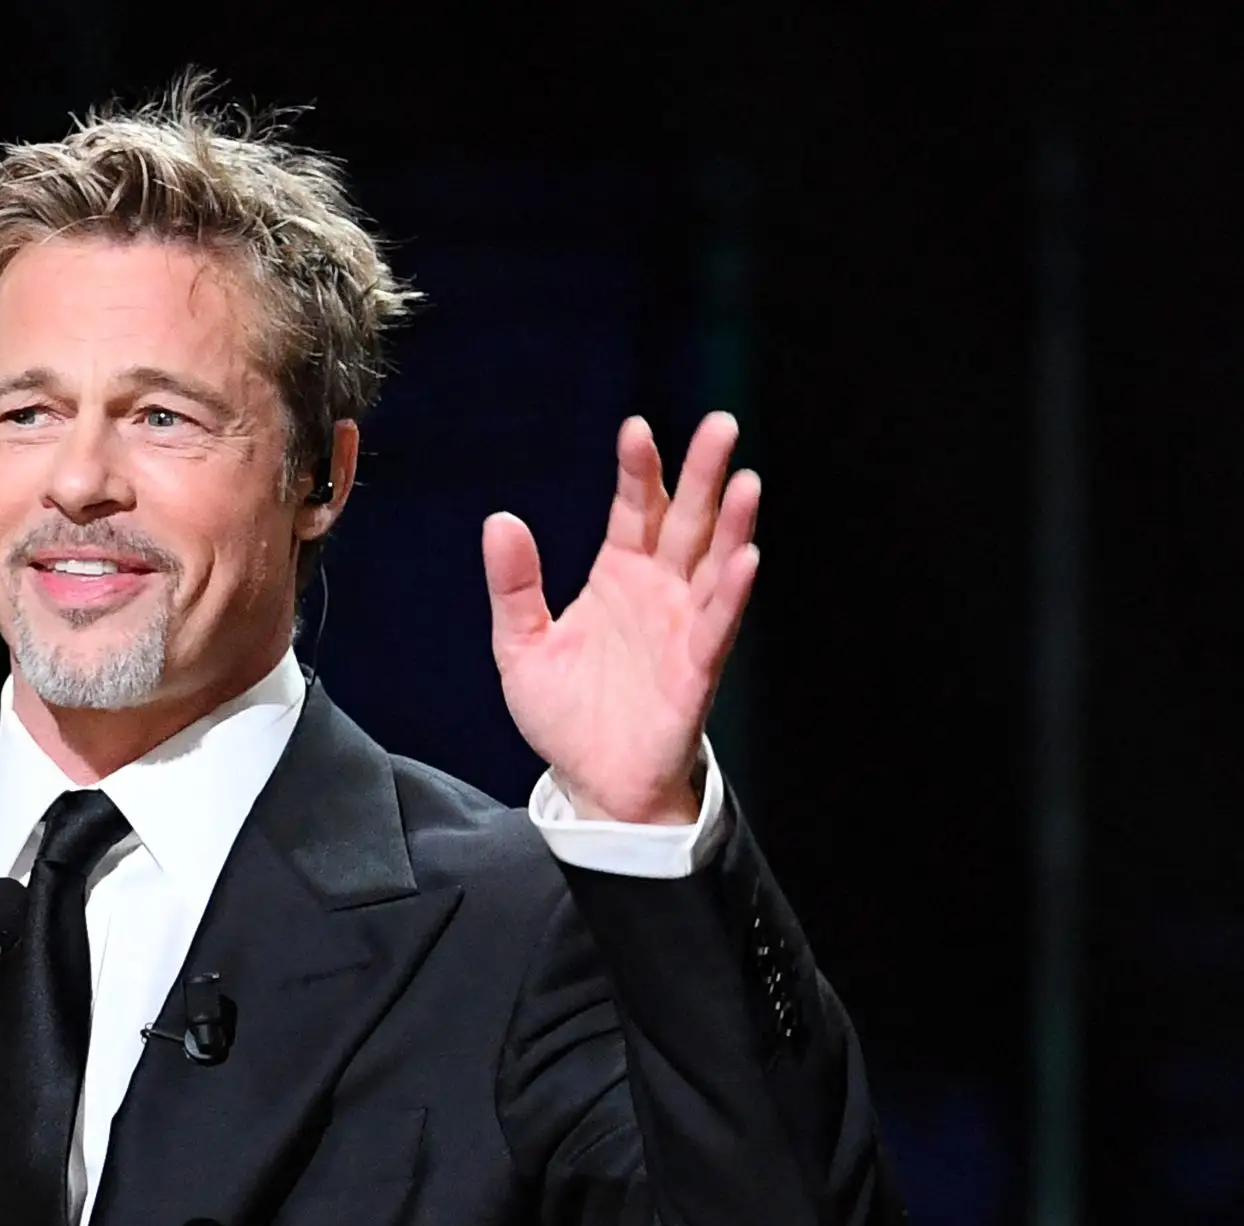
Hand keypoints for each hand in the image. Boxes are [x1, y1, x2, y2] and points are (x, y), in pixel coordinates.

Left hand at [485, 412, 759, 823]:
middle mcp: (659, 591)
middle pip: (685, 521)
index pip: (632, 510)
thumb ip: (513, 586)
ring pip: (713, 564)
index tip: (636, 430)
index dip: (638, 471)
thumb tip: (499, 521)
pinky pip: (717, 625)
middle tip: (719, 425)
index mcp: (617, 575)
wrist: (590, 782)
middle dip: (701, 474)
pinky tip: (745, 559)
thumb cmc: (564, 714)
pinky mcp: (696, 669)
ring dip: (731, 525)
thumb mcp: (521, 645)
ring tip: (744, 482)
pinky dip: (732, 593)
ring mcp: (682, 626)